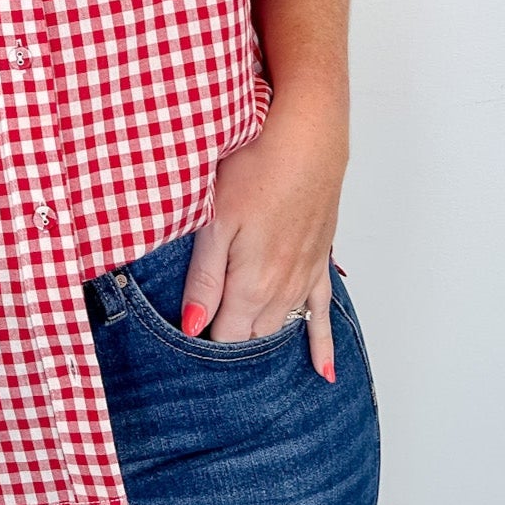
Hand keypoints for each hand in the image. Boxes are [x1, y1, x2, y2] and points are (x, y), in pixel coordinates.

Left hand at [180, 98, 346, 380]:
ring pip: (281, 324)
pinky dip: (320, 343)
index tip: (181, 354)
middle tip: (206, 358)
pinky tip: (323, 372)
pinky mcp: (319, 257)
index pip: (224, 336)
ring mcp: (304, 274)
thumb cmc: (255, 165)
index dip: (202, 345)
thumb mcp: (215, 219)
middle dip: (229, 346)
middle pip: (251, 335)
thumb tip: (192, 327)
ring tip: (246, 370)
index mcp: (251, 283)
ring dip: (263, 342)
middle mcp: (282, 288)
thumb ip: (204, 278)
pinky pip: (322, 311)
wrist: (308, 132)